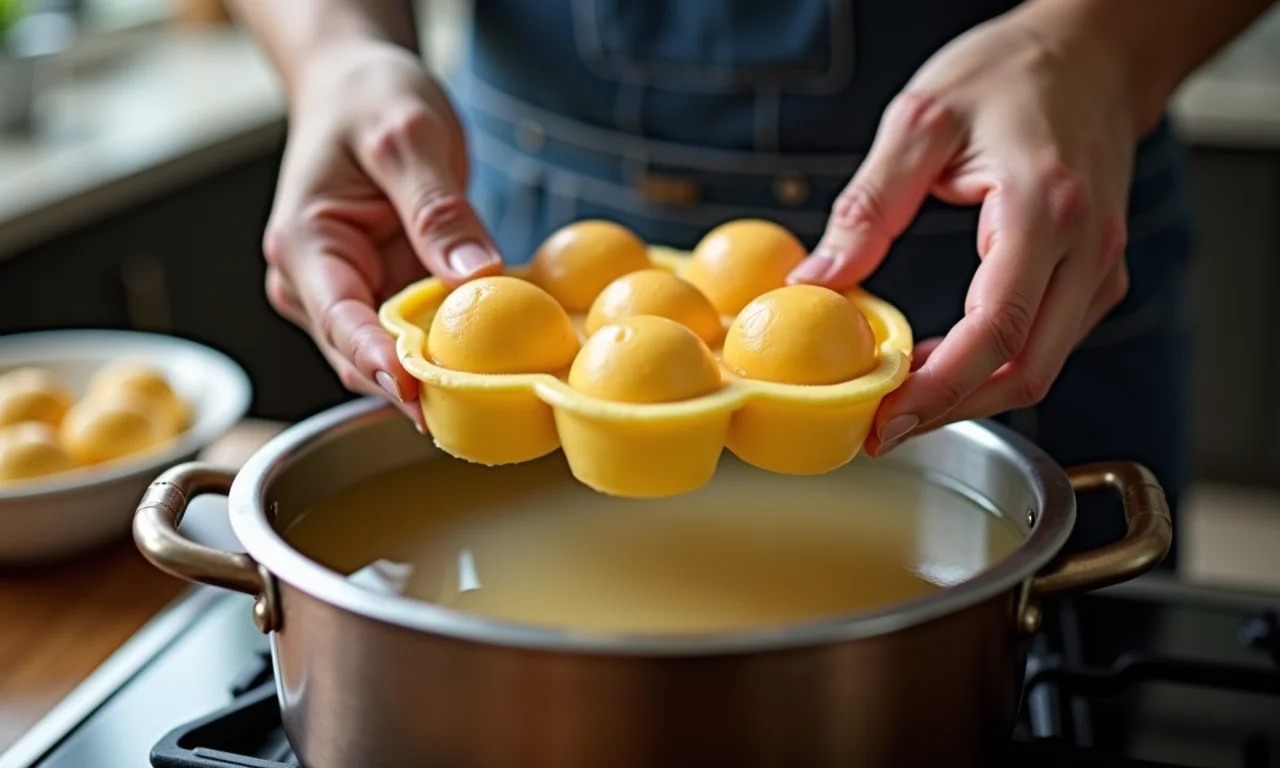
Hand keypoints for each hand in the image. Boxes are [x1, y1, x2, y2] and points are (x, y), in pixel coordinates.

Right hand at [263, 43, 502, 427]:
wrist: (357, 87)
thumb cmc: (370, 99)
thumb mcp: (410, 136)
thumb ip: (438, 208)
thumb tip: (476, 276)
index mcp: (304, 245)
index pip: (340, 321)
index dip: (379, 363)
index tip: (417, 394)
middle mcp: (315, 285)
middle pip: (361, 358)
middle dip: (415, 385)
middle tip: (481, 407)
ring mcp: (348, 297)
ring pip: (388, 359)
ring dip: (435, 375)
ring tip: (495, 391)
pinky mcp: (381, 297)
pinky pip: (414, 337)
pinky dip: (448, 350)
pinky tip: (493, 359)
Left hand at [789, 5, 1137, 455]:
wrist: (1092, 55)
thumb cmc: (1010, 75)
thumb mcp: (921, 120)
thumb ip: (868, 206)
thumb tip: (817, 281)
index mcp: (1045, 207)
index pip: (997, 329)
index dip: (940, 389)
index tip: (886, 419)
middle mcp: (1087, 249)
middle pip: (1025, 370)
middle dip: (950, 411)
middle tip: (881, 429)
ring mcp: (1100, 268)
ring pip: (1039, 368)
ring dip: (970, 396)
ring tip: (900, 399)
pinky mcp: (1095, 277)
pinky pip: (1047, 345)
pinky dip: (993, 369)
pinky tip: (940, 361)